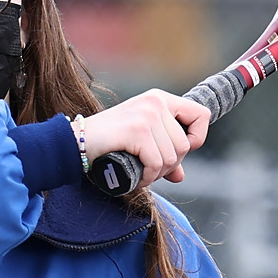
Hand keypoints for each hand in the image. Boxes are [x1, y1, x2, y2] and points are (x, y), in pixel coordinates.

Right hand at [77, 90, 211, 186]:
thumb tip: (180, 176)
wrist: (76, 142)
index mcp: (160, 99)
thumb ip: (163, 155)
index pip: (201, 115)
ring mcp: (147, 114)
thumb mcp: (141, 144)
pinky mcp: (137, 130)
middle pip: (185, 145)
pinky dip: (147, 177)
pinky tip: (137, 178)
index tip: (178, 152)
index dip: (196, 138)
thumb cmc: (108, 143)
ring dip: (157, 174)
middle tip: (149, 170)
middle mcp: (156, 102)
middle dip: (169, 166)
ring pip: (172, 157)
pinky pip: (156, 163)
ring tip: (140, 173)